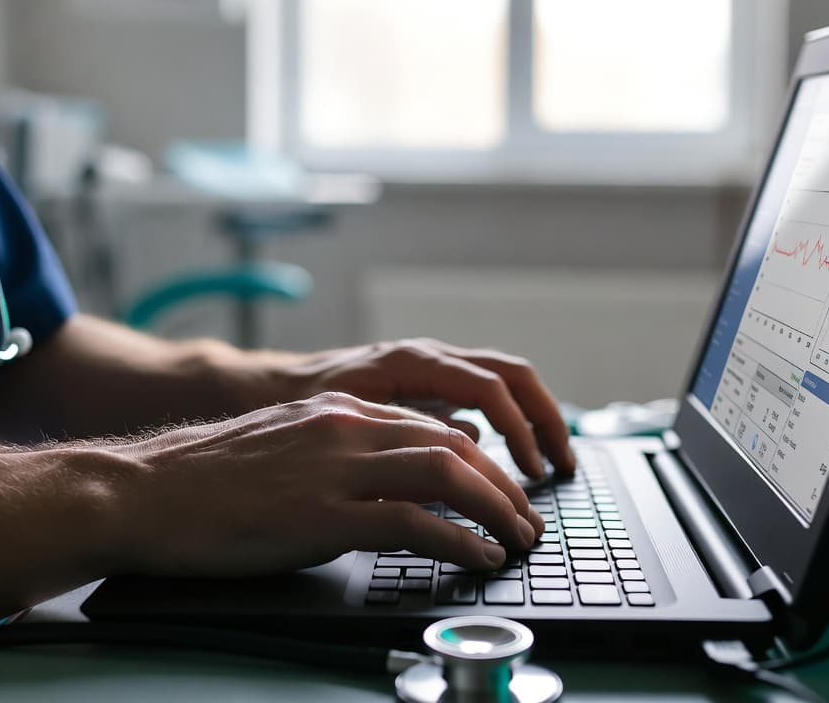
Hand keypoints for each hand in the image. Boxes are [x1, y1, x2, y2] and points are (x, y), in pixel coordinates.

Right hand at [102, 392, 544, 577]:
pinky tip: (478, 559)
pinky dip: (459, 542)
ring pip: (446, 473)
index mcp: (338, 411)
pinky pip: (414, 523)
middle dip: (503, 485)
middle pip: (453, 445)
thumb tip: (385, 481)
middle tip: (526, 520)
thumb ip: (338, 453)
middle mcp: (345, 427)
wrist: (143, 491)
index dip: (483, 461)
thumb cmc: (204, 480)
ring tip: (517, 539)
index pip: (434, 425)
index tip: (504, 490)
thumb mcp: (284, 449)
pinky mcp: (322, 513)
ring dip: (495, 509)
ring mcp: (335, 467)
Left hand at [272, 339, 575, 478]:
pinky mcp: (425, 382)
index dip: (518, 430)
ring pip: (502, 379)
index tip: (530, 473)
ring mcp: (429, 365)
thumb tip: (465, 448)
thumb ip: (405, 434)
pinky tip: (510, 457)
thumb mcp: (349, 424)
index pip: (489, 388)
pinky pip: (481, 392)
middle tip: (562, 465)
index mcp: (413, 361)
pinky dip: (507, 420)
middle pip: (511, 374)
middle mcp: (428, 355)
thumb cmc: (301, 403)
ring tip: (549, 463)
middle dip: (544, 418)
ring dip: (532, 418)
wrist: (266, 384)